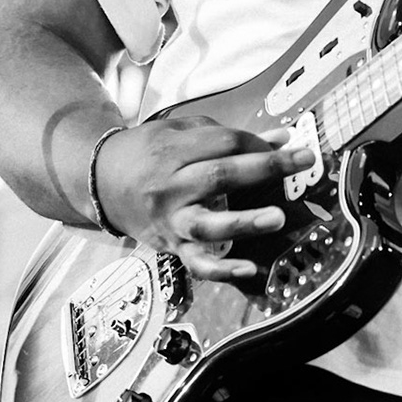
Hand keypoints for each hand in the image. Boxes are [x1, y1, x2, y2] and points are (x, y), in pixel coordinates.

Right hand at [94, 116, 313, 282]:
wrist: (99, 182)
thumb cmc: (146, 152)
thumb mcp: (178, 131)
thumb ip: (226, 134)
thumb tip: (280, 138)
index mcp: (172, 151)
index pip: (224, 144)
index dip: (258, 143)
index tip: (288, 145)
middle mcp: (170, 186)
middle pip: (219, 176)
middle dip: (265, 168)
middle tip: (303, 162)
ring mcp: (170, 220)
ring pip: (207, 224)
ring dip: (244, 222)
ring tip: (277, 218)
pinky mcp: (171, 246)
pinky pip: (196, 263)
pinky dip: (222, 270)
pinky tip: (248, 269)